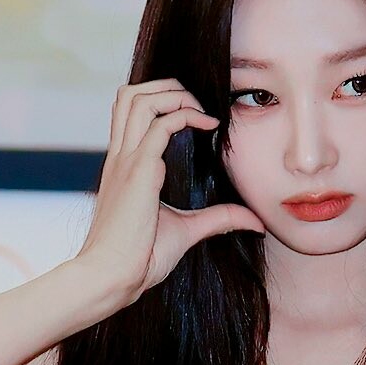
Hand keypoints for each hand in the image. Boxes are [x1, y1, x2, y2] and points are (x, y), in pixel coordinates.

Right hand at [80, 79, 264, 301]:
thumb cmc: (139, 258)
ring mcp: (126, 161)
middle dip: (167, 87)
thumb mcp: (186, 231)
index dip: (163, 101)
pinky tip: (208, 127)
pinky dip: (186, 115)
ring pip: (139, 98)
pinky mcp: (137, 171)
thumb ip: (217, 219)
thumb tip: (254, 221)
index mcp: (124, 166)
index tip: (200, 118)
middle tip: (199, 105)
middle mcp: (121, 156)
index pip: (131, 111)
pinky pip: (160, 124)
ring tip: (201, 111)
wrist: (111, 277)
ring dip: (174, 94)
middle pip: (131, 94)